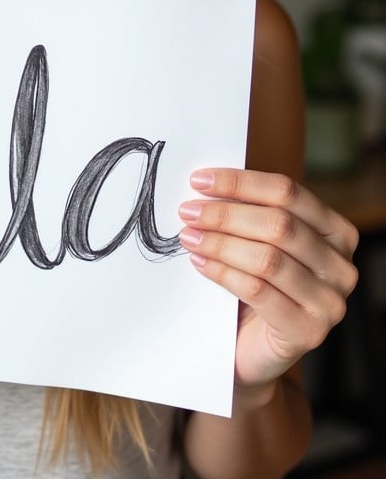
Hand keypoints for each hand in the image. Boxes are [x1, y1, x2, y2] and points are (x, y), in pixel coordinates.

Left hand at [178, 168, 358, 391]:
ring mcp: (330, 302)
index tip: (199, 179)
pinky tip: (200, 263)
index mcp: (336, 231)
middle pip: (278, 224)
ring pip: (268, 258)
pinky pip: (259, 291)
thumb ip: (247, 212)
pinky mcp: (308, 331)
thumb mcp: (257, 242)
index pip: (288, 192)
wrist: (252, 349)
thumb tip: (206, 181)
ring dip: (220, 243)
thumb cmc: (254, 286)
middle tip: (188, 211)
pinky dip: (223, 273)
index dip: (241, 183)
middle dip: (225, 214)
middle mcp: (341, 266)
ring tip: (189, 236)